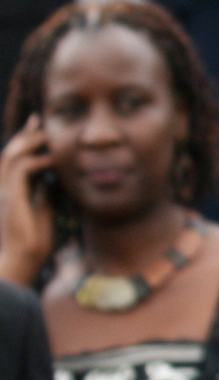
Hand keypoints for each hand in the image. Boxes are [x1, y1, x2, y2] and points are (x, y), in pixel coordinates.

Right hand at [0, 126, 58, 287]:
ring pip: (12, 156)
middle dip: (24, 134)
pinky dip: (37, 161)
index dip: (26, 142)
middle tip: (39, 119)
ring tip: (47, 135)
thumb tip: (53, 182)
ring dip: (30, 142)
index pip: (16, 160)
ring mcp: (4, 191)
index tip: (39, 128)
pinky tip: (52, 159)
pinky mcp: (11, 197)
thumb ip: (44, 195)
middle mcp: (3, 187)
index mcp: (10, 190)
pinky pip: (22, 170)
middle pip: (10, 152)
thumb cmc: (34, 241)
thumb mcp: (43, 211)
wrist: (22, 260)